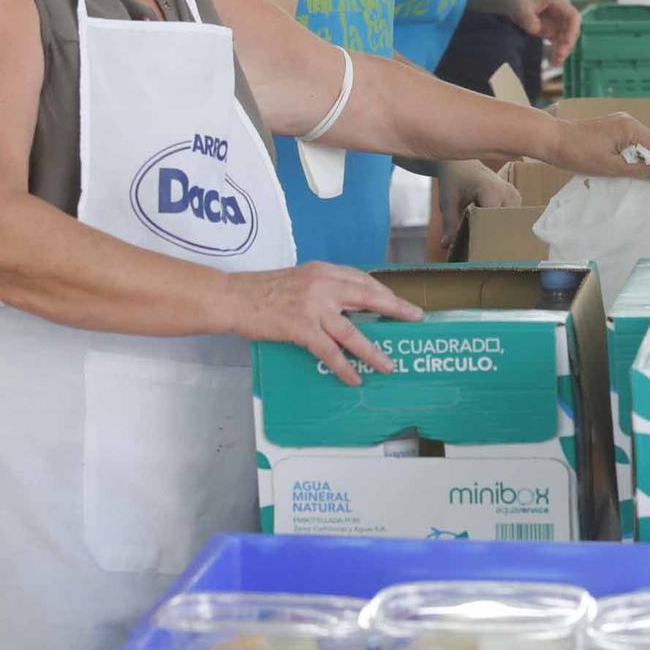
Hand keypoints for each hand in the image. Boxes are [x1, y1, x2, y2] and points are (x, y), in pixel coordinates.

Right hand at [225, 261, 423, 385]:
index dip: (384, 292)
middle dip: (396, 308)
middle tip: (415, 317)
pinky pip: (329, 351)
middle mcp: (324, 286)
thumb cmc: (263, 291)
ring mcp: (314, 307)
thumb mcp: (300, 279)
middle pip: (369, 297)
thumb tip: (346, 304)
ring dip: (373, 351)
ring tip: (388, 365)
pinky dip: (344, 366)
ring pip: (353, 332)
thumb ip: (324, 288)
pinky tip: (354, 377)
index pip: (363, 280)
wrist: (234, 298)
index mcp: (324, 271)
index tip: (398, 302)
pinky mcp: (301, 328)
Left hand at [434, 159, 520, 255]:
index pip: (494, 223)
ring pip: (511, 221)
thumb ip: (449, 224)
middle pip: (505, 224)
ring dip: (500, 229)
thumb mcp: (448, 202)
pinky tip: (493, 228)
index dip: (485, 238)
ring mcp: (514, 193)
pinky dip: (503, 222)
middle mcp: (507, 192)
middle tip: (482, 249)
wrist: (460, 163)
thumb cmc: (453, 181)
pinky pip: (512, 215)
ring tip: (489, 240)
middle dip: (494, 236)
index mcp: (491, 191)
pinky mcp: (515, 195)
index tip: (478, 250)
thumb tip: (445, 246)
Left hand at [511, 0, 581, 62]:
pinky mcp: (549, 31)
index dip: (572, 31)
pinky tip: (553, 62)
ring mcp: (555, 23)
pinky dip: (556, 52)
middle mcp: (560, 13)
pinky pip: (558, 44)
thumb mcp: (518, 6)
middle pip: (571, 30)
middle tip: (558, 56)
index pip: (573, 17)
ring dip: (563, 51)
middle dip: (567, 44)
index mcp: (557, 3)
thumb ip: (527, 17)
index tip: (565, 43)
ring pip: (566, 39)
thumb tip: (536, 30)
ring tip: (555, 63)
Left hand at [551, 113, 649, 179]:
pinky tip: (623, 166)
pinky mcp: (610, 127)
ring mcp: (618, 122)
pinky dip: (630, 153)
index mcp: (631, 128)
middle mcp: (628, 121)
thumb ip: (639, 170)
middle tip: (648, 181)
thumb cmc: (580, 154)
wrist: (552, 140)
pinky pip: (628, 140)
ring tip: (634, 176)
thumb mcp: (612, 167)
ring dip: (641, 158)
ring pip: (640, 142)